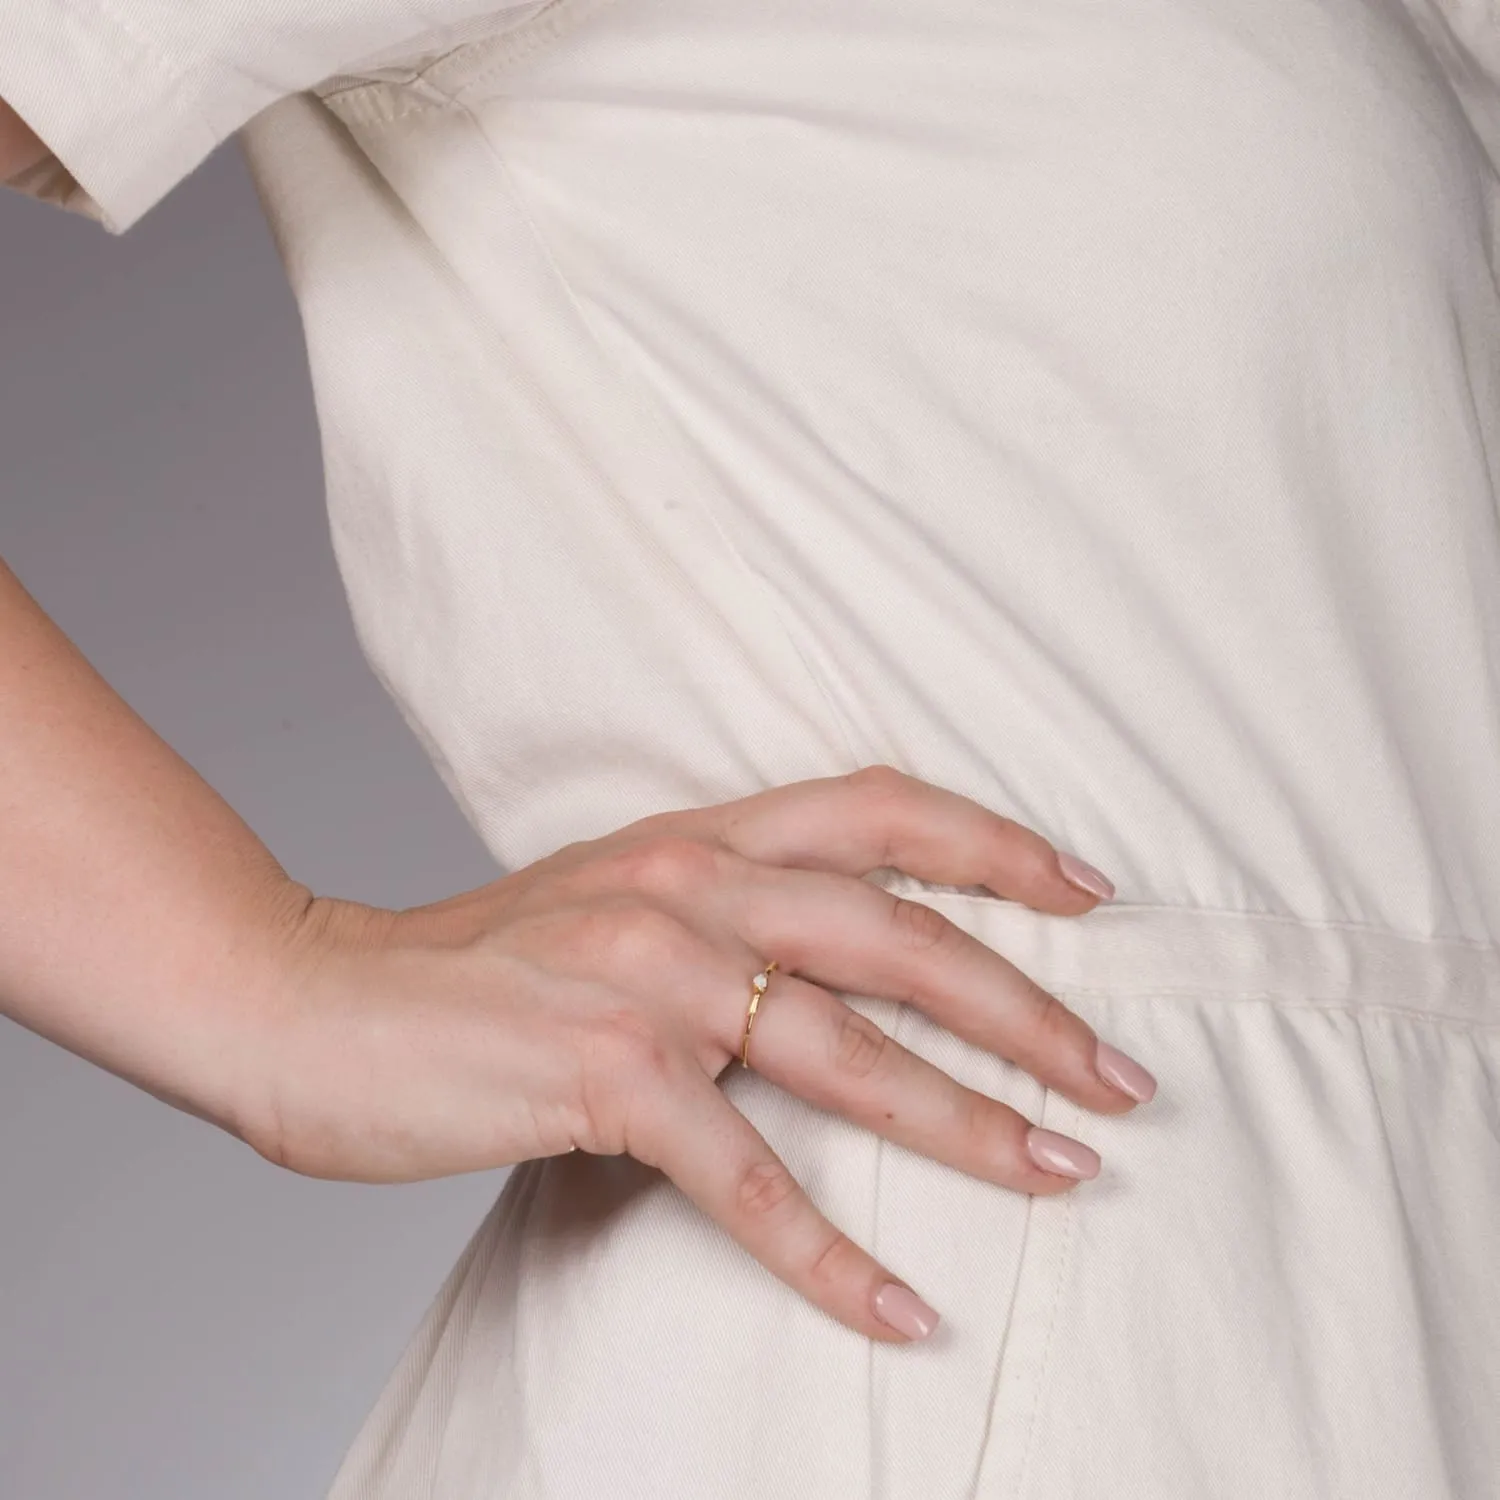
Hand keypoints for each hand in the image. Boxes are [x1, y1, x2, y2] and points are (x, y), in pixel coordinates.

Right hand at [250, 765, 1155, 1343]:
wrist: (312, 1001)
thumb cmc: (469, 965)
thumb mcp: (609, 900)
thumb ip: (716, 914)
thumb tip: (831, 981)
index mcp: (699, 838)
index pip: (879, 809)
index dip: (996, 844)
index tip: (1090, 892)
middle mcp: (688, 889)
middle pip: (902, 937)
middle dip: (1030, 1010)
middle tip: (1123, 1077)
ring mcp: (649, 978)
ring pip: (852, 1054)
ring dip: (972, 1124)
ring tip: (1067, 1172)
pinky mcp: (604, 1074)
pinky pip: (748, 1177)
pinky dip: (831, 1252)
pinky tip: (901, 1308)